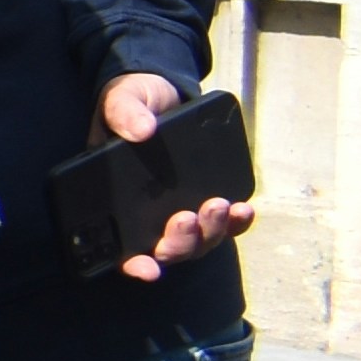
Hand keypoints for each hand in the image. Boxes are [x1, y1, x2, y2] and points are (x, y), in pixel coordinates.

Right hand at [100, 71, 253, 280]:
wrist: (165, 92)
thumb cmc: (134, 100)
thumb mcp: (123, 98)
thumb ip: (124, 112)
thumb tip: (141, 129)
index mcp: (116, 198)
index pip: (119, 243)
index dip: (133, 263)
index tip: (148, 269)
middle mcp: (149, 213)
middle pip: (167, 248)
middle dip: (181, 242)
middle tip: (187, 218)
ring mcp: (180, 208)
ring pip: (199, 242)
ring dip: (211, 232)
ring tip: (220, 205)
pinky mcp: (207, 197)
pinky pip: (225, 223)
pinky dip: (236, 222)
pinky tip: (243, 209)